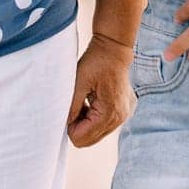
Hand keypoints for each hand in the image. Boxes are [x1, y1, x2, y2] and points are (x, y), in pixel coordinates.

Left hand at [67, 33, 134, 147]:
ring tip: (85, 100)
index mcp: (109, 113)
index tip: (69, 109)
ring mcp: (123, 115)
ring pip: (97, 133)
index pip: (82, 139)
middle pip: (90, 140)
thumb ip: (71, 107)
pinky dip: (94, 117)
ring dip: (86, 121)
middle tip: (75, 104)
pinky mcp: (123, 111)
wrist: (114, 48)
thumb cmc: (96, 62)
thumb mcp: (78, 83)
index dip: (70, 127)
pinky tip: (92, 100)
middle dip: (78, 126)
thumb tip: (64, 125)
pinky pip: (104, 124)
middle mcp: (120, 119)